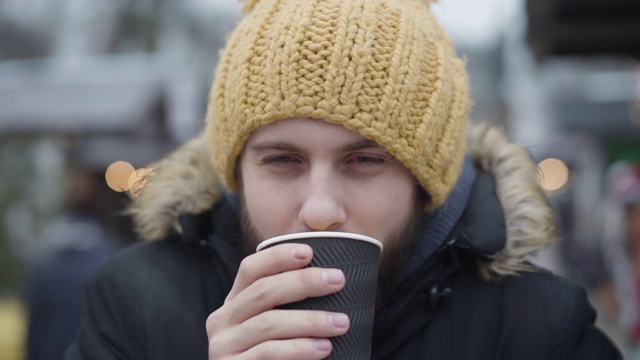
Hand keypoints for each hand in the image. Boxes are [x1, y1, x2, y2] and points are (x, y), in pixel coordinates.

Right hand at [206, 243, 348, 358]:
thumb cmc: (276, 358)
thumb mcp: (276, 327)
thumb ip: (288, 305)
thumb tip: (331, 278)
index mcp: (234, 303)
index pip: (250, 269)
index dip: (278, 256)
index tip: (309, 251)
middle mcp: (223, 321)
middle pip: (262, 291)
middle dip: (303, 282)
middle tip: (337, 280)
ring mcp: (223, 347)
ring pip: (268, 323)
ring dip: (309, 320)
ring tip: (341, 323)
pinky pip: (268, 353)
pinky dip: (299, 349)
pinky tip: (323, 348)